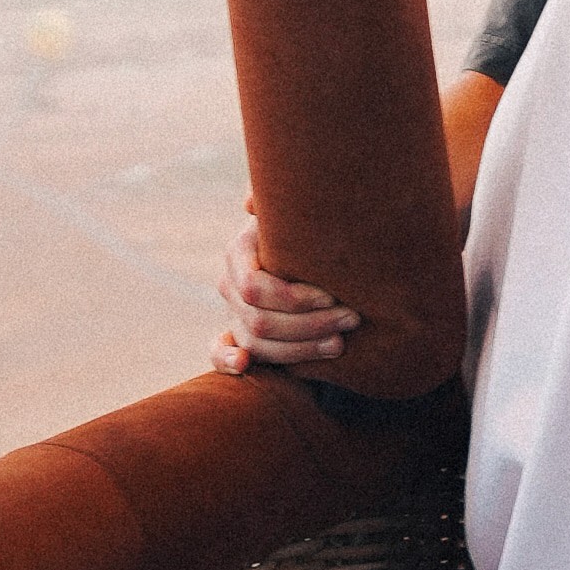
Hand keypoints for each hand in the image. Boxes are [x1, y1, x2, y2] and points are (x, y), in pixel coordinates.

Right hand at [209, 207, 360, 375]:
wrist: (309, 246)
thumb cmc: (311, 226)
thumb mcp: (302, 212)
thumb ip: (283, 204)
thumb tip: (250, 202)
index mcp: (239, 252)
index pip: (254, 286)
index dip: (293, 297)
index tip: (332, 296)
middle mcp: (230, 283)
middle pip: (260, 321)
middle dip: (309, 325)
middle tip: (352, 319)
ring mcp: (232, 311)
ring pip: (255, 344)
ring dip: (298, 349)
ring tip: (340, 343)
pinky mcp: (237, 334)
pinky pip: (217, 352)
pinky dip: (227, 361)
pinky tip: (244, 366)